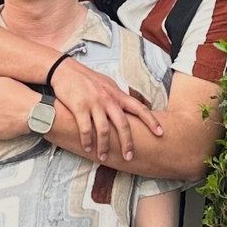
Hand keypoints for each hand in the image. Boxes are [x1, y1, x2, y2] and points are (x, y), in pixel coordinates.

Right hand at [49, 62, 164, 162]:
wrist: (65, 70)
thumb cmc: (87, 78)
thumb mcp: (107, 84)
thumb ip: (118, 96)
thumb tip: (130, 106)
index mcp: (117, 94)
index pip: (140, 108)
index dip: (152, 121)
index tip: (160, 133)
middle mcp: (109, 99)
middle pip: (123, 124)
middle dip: (127, 143)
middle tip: (129, 157)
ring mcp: (94, 103)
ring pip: (104, 130)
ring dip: (104, 146)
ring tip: (103, 156)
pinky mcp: (79, 107)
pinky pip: (85, 129)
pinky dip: (87, 141)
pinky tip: (87, 148)